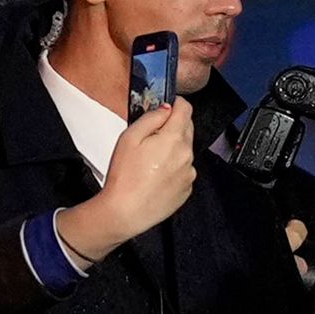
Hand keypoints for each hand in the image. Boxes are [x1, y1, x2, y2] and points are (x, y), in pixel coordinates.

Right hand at [57, 101, 198, 265]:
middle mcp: (188, 155)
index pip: (186, 111)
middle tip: (152, 133)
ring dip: (173, 148)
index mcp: (175, 139)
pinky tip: (155, 175)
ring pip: (185, 151)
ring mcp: (190, 173)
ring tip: (150, 159)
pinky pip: (183, 170)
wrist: (127, 210)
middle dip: (174, 126)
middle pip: (187, 129)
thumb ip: (151, 119)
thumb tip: (166, 109)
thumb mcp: (129, 138)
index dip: (178, 103)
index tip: (169, 103)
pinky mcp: (187, 188)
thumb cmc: (125, 174)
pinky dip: (173, 167)